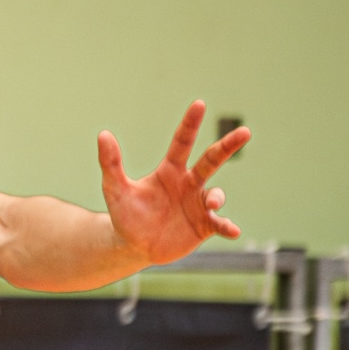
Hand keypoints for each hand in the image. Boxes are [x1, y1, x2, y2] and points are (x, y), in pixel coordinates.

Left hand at [97, 101, 250, 263]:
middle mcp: (188, 183)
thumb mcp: (115, 189)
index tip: (199, 104)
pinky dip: (227, 227)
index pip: (182, 142)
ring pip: (215, 194)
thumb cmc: (125, 214)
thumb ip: (110, 163)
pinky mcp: (203, 226)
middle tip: (245, 132)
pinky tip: (234, 231)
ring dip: (216, 197)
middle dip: (228, 146)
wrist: (133, 245)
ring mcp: (198, 204)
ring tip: (212, 203)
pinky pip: (219, 224)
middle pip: (211, 159)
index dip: (190, 124)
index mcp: (170, 170)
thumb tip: (103, 134)